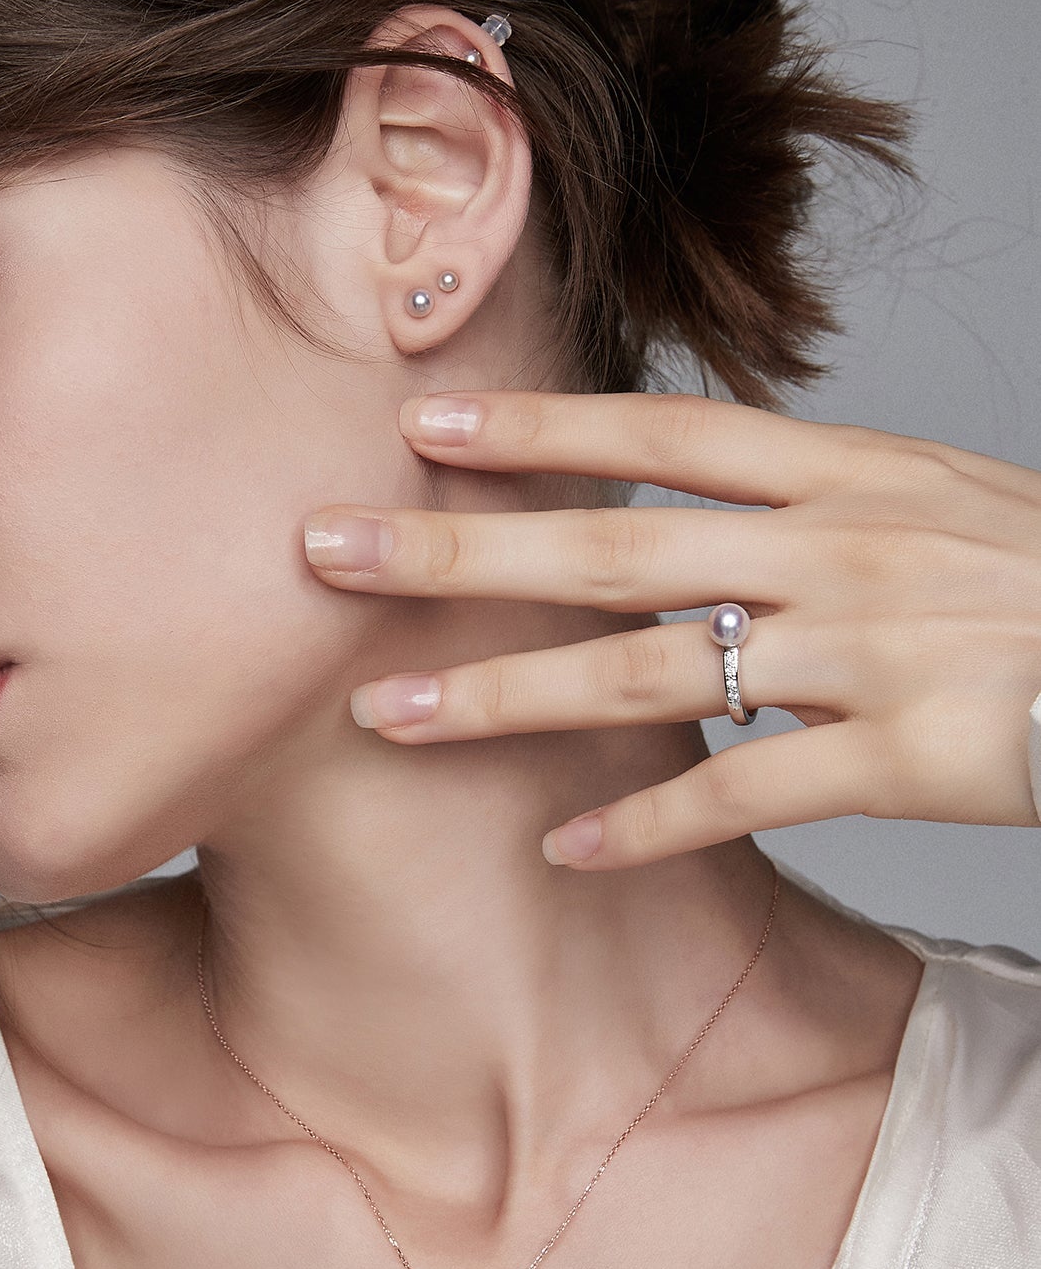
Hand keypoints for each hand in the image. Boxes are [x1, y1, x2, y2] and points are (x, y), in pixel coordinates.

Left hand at [302, 390, 1040, 869]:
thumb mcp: (941, 497)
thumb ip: (815, 494)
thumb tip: (692, 488)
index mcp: (851, 472)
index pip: (663, 438)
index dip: (536, 428)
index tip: (420, 423)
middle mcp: (842, 547)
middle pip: (612, 548)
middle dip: (459, 554)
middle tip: (328, 554)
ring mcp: (870, 650)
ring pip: (647, 670)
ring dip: (506, 695)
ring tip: (388, 715)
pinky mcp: (908, 756)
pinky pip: (747, 793)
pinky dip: (648, 823)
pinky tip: (565, 846)